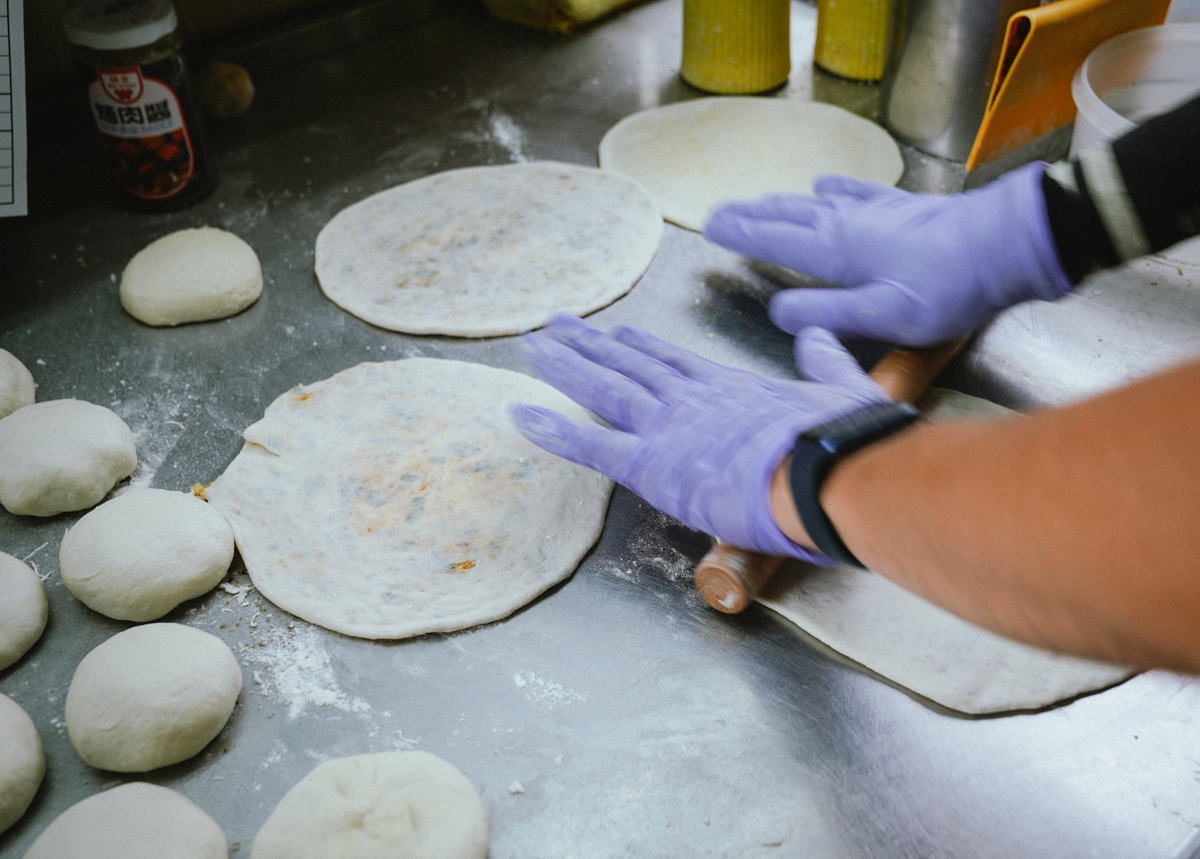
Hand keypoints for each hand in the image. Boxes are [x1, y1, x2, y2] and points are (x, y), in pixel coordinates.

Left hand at [510, 314, 890, 559]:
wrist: (830, 471)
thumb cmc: (843, 441)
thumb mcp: (842, 388)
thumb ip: (824, 361)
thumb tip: (817, 336)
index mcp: (732, 390)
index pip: (676, 362)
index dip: (643, 347)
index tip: (620, 331)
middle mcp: (691, 401)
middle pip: (629, 365)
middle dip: (589, 344)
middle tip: (555, 325)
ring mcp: (667, 428)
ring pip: (603, 389)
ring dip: (563, 366)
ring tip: (529, 344)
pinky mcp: (651, 464)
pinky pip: (590, 444)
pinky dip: (552, 429)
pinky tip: (520, 412)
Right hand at [703, 161, 1073, 345]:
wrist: (1008, 245)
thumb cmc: (948, 288)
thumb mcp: (882, 315)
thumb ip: (827, 316)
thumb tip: (780, 312)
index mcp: (837, 251)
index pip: (775, 240)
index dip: (741, 234)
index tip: (711, 228)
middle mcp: (848, 223)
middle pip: (788, 216)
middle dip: (751, 215)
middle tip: (720, 214)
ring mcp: (876, 211)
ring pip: (815, 203)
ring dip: (781, 202)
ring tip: (758, 202)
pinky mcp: (902, 209)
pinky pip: (854, 192)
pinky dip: (832, 189)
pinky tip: (825, 185)